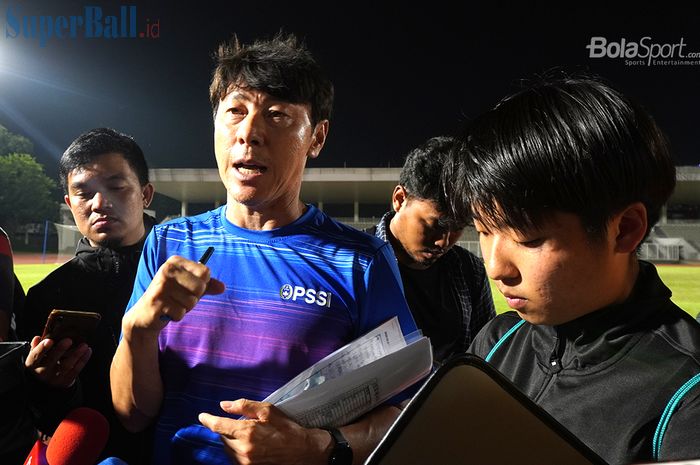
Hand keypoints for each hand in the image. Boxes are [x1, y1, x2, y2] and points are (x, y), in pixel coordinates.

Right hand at [25, 336, 91, 387]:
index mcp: (33, 364)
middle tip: (69, 340)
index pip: (35, 356)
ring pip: (66, 366)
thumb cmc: (42, 365)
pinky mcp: (66, 381)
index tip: (49, 340)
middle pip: (51, 360)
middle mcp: (43, 372)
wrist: (46, 385)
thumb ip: (36, 347)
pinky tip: (88, 351)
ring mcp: (55, 378)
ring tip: (84, 345)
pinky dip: (83, 360)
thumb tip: (37, 338)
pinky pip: (76, 370)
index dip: (42, 349)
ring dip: (76, 355)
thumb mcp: (36, 357)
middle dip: (60, 350)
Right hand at [124, 255, 225, 334]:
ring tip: (172, 304)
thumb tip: (222, 287)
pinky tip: (167, 311)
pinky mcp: (157, 301)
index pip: (205, 272)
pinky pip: (181, 312)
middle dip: (194, 297)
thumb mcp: (189, 287)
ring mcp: (161, 285)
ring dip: (185, 307)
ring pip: (191, 301)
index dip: (201, 284)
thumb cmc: (171, 296)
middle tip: (179, 298)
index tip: (188, 286)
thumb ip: (208, 285)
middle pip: (200, 286)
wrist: (145, 313)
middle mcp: (167, 269)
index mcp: (176, 261)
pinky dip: (177, 315)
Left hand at [198, 399, 331, 464]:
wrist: (304, 452)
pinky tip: (249, 447)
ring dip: (232, 442)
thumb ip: (244, 406)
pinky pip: (235, 459)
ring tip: (248, 437)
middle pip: (222, 438)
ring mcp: (245, 462)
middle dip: (227, 430)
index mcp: (246, 432)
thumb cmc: (287, 429)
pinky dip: (238, 452)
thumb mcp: (268, 411)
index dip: (208, 420)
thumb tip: (224, 405)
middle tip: (240, 425)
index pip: (218, 426)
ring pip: (228, 450)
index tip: (202, 416)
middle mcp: (242, 449)